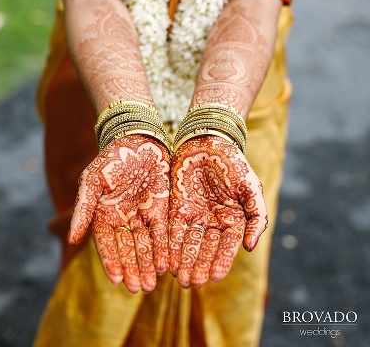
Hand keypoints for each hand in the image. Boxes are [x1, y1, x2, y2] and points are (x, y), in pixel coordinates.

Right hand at [68, 135, 169, 292]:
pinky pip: (162, 233)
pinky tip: (165, 265)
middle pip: (127, 249)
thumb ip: (83, 210)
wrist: (137, 138)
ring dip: (147, 265)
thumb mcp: (92, 181)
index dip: (112, 261)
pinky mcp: (160, 209)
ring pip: (145, 246)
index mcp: (102, 214)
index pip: (106, 244)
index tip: (117, 279)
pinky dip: (163, 249)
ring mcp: (142, 215)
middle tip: (138, 289)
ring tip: (151, 284)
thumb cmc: (110, 158)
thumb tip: (70, 239)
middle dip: (132, 270)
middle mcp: (122, 219)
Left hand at [168, 135, 266, 287]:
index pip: (227, 247)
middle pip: (205, 248)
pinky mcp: (176, 206)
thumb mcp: (251, 188)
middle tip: (192, 284)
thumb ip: (256, 217)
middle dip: (199, 266)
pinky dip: (171, 244)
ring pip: (188, 243)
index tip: (214, 277)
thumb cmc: (234, 163)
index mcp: (233, 219)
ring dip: (184, 261)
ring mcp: (194, 214)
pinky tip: (167, 258)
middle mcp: (213, 221)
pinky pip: (173, 229)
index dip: (220, 262)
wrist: (208, 140)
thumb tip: (251, 247)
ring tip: (180, 278)